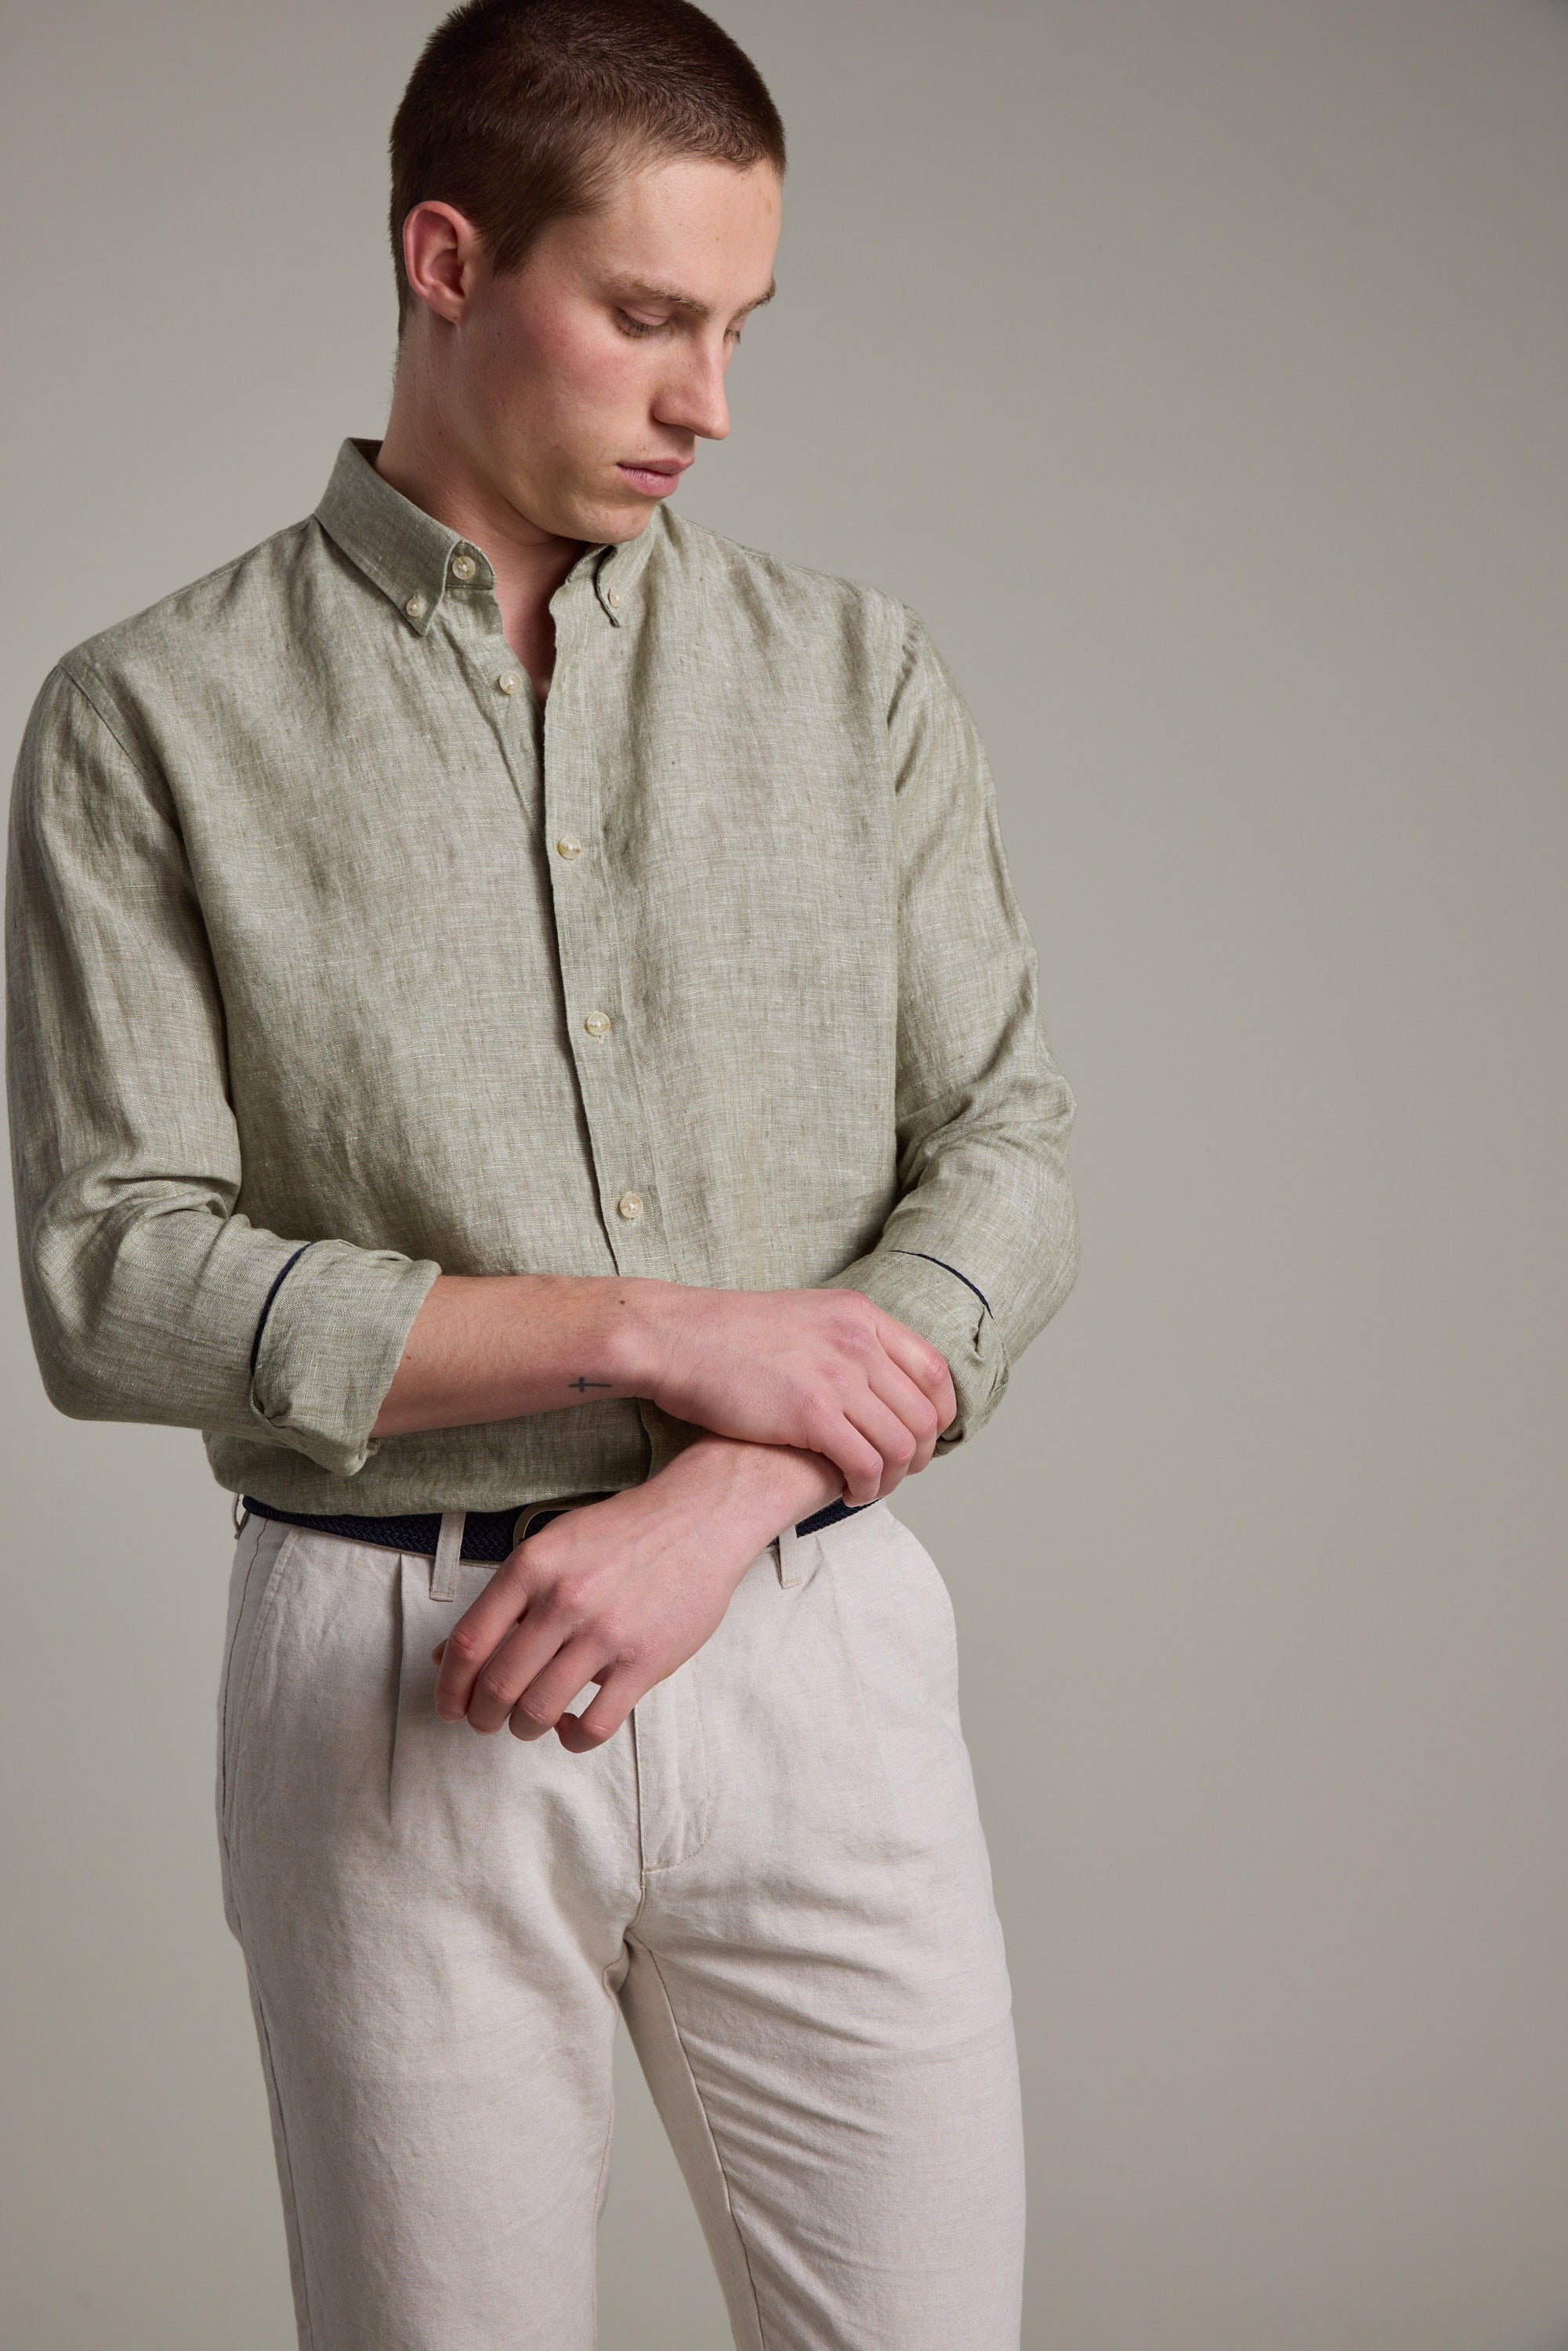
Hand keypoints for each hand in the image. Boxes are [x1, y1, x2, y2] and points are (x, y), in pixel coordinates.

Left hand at [429, 1435, 841, 1751]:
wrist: (700, 1519)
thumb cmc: (623, 1533)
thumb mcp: (552, 1547)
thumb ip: (504, 1599)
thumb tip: (447, 1655)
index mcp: (532, 1567)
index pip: (469, 1643)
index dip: (449, 1686)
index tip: (449, 1706)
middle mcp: (564, 1599)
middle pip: (498, 1685)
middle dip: (483, 1716)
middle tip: (486, 1721)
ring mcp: (605, 1633)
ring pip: (539, 1711)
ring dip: (523, 1728)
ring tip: (528, 1723)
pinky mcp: (645, 1662)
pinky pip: (594, 1725)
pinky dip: (572, 1738)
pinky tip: (571, 1725)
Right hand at [634, 1283, 955, 1505]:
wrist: (677, 1337)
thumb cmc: (729, 1337)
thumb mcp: (805, 1317)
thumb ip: (846, 1342)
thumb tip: (877, 1378)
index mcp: (860, 1316)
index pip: (933, 1370)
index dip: (939, 1414)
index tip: (924, 1438)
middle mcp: (858, 1342)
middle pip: (922, 1414)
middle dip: (917, 1455)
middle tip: (897, 1474)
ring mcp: (836, 1376)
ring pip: (899, 1445)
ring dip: (891, 1478)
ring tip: (868, 1488)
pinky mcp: (810, 1412)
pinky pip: (865, 1463)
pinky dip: (865, 1488)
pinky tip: (847, 1494)